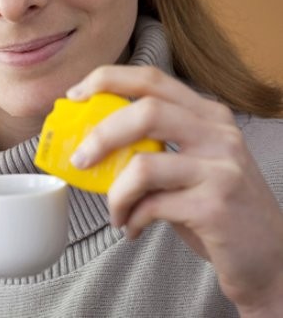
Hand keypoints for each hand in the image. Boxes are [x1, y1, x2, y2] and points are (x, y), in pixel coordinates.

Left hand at [67, 65, 282, 315]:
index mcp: (207, 115)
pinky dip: (131, 218)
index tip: (74, 95)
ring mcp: (221, 169)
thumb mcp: (190, 164)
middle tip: (79, 160)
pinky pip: (151, 206)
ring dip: (114, 194)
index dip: (106, 80)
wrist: (268, 258)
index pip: (151, 79)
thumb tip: (88, 141)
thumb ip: (152, 145)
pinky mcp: (216, 206)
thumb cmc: (215, 207)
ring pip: (143, 165)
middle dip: (101, 134)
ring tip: (115, 212)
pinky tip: (132, 228)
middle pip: (146, 111)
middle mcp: (219, 134)